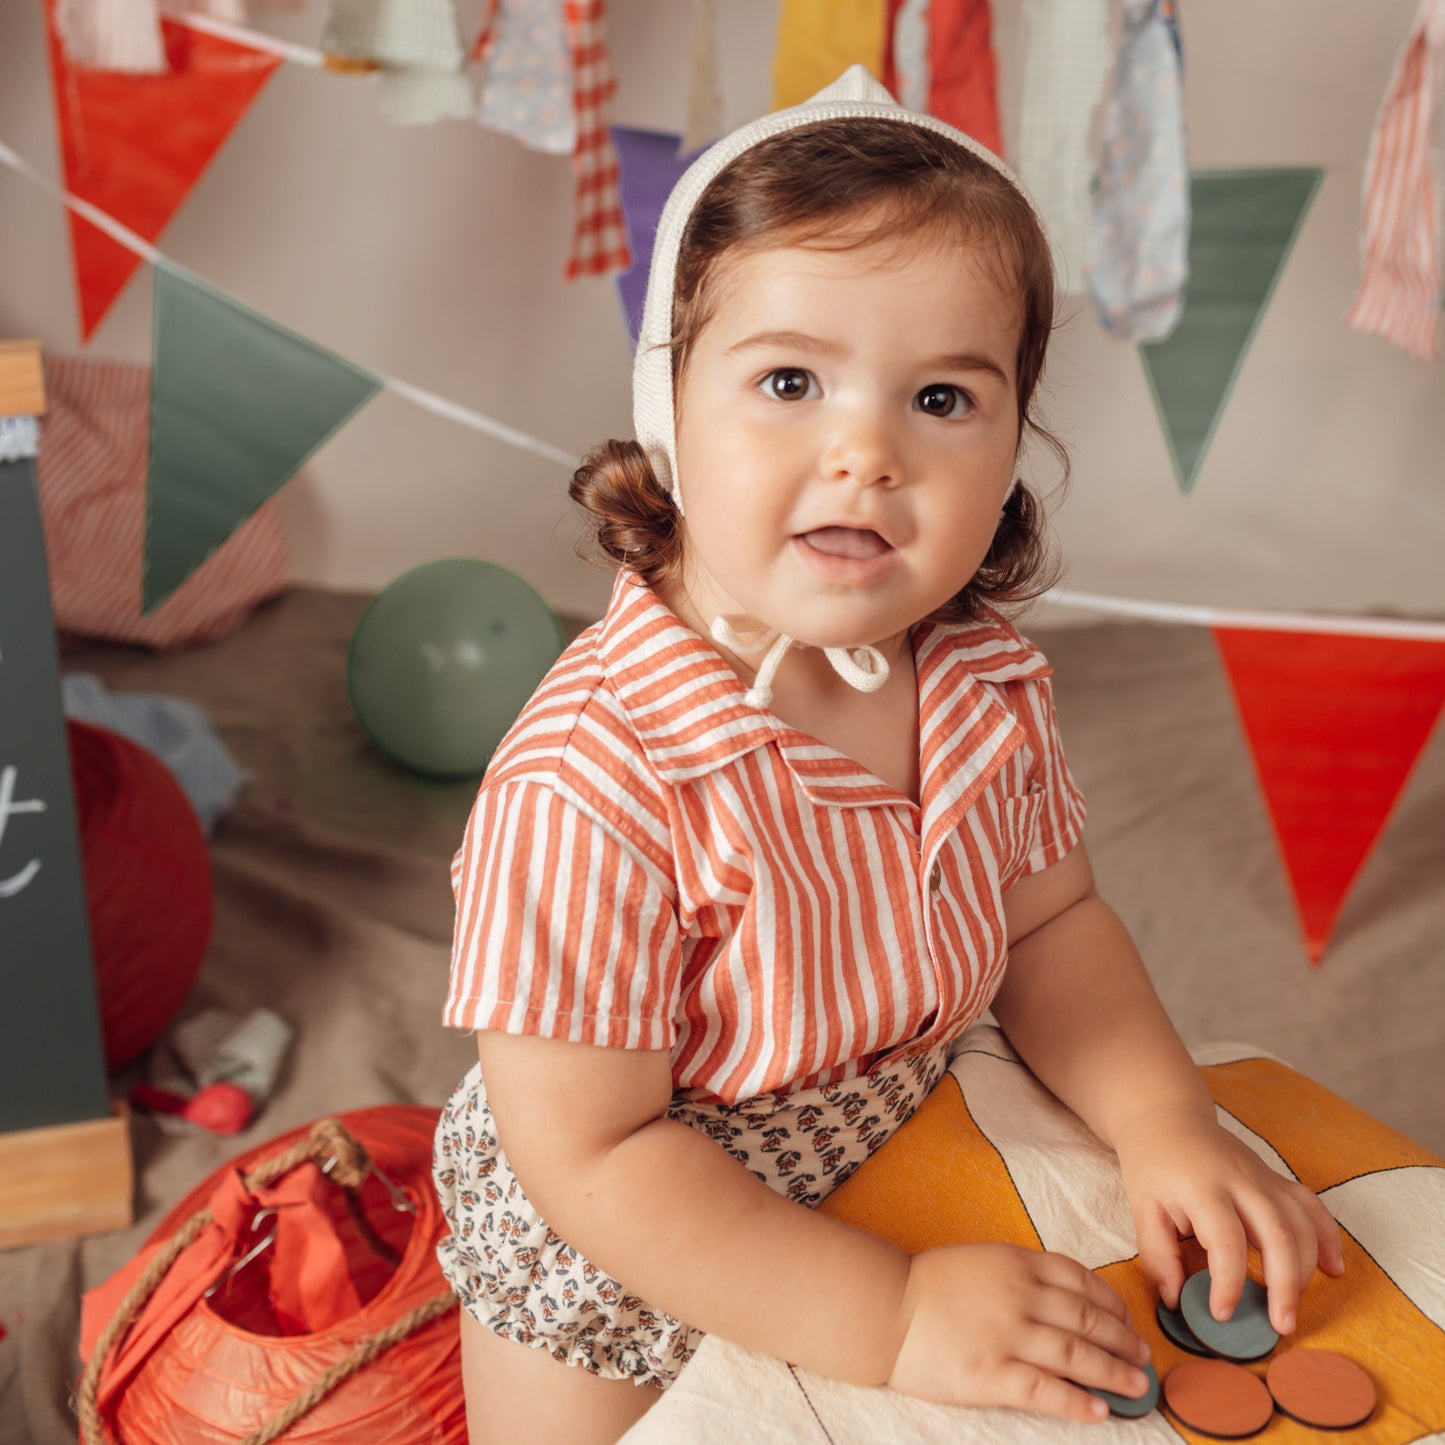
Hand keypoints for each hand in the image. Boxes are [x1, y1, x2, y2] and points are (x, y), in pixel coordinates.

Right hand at [886, 1243, 1151, 1422]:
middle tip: (1144, 1356)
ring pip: (1076, 1354)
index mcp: (1016, 1263)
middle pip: (1087, 1319)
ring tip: (1138, 1386)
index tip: (1127, 1319)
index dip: (1111, 1302)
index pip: (1080, 1280)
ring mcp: (1007, 1336)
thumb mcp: (981, 1260)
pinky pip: (1045, 1389)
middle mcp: (1019, 1296)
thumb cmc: (930, 1285)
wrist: (885, 1308)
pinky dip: (1077, 1401)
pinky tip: (1099, 1411)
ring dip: (1114, 1372)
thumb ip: (1021, 1274)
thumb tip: (1067, 1298)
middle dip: (1123, 1340)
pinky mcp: (991, 1374)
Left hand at [1114, 1109, 1344, 1334]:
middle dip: (1285, 1286)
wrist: (1167, 1118)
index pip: (1226, 1240)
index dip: (1229, 1282)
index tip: (1221, 1313)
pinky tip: (1332, 1270)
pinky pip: (1313, 1207)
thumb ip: (1157, 1254)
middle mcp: (1241, 1181)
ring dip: (1305, 1269)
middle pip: (1279, 1234)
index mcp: (1203, 1187)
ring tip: (1290, 1306)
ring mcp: (1264, 1177)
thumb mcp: (1142, 1207)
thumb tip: (1175, 1300)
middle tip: (1280, 1326)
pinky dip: (1328, 1238)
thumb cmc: (1153, 1165)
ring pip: (1303, 1224)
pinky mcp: (1276, 1178)